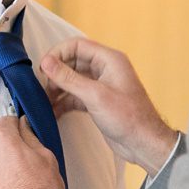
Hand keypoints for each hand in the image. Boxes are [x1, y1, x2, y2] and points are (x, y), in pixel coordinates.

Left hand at [0, 116, 65, 188]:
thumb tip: (24, 127)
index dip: (18, 125)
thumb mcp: (46, 156)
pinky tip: (14, 185)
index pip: (6, 121)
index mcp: (2, 140)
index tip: (25, 131)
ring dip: (4, 161)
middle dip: (11, 145)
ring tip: (22, 176)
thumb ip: (31, 137)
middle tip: (29, 159)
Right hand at [36, 38, 177, 174]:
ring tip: (45, 102)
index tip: (44, 68)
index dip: (58, 53)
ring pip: (72, 80)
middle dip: (56, 74)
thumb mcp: (95, 95)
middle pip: (72, 62)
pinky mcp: (97, 102)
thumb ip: (68, 78)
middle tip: (44, 88)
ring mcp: (101, 86)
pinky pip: (75, 96)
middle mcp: (105, 69)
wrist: (144, 144)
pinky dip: (64, 102)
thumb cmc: (128, 118)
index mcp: (110, 60)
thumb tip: (46, 62)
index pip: (77, 45)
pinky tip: (53, 112)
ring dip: (57, 89)